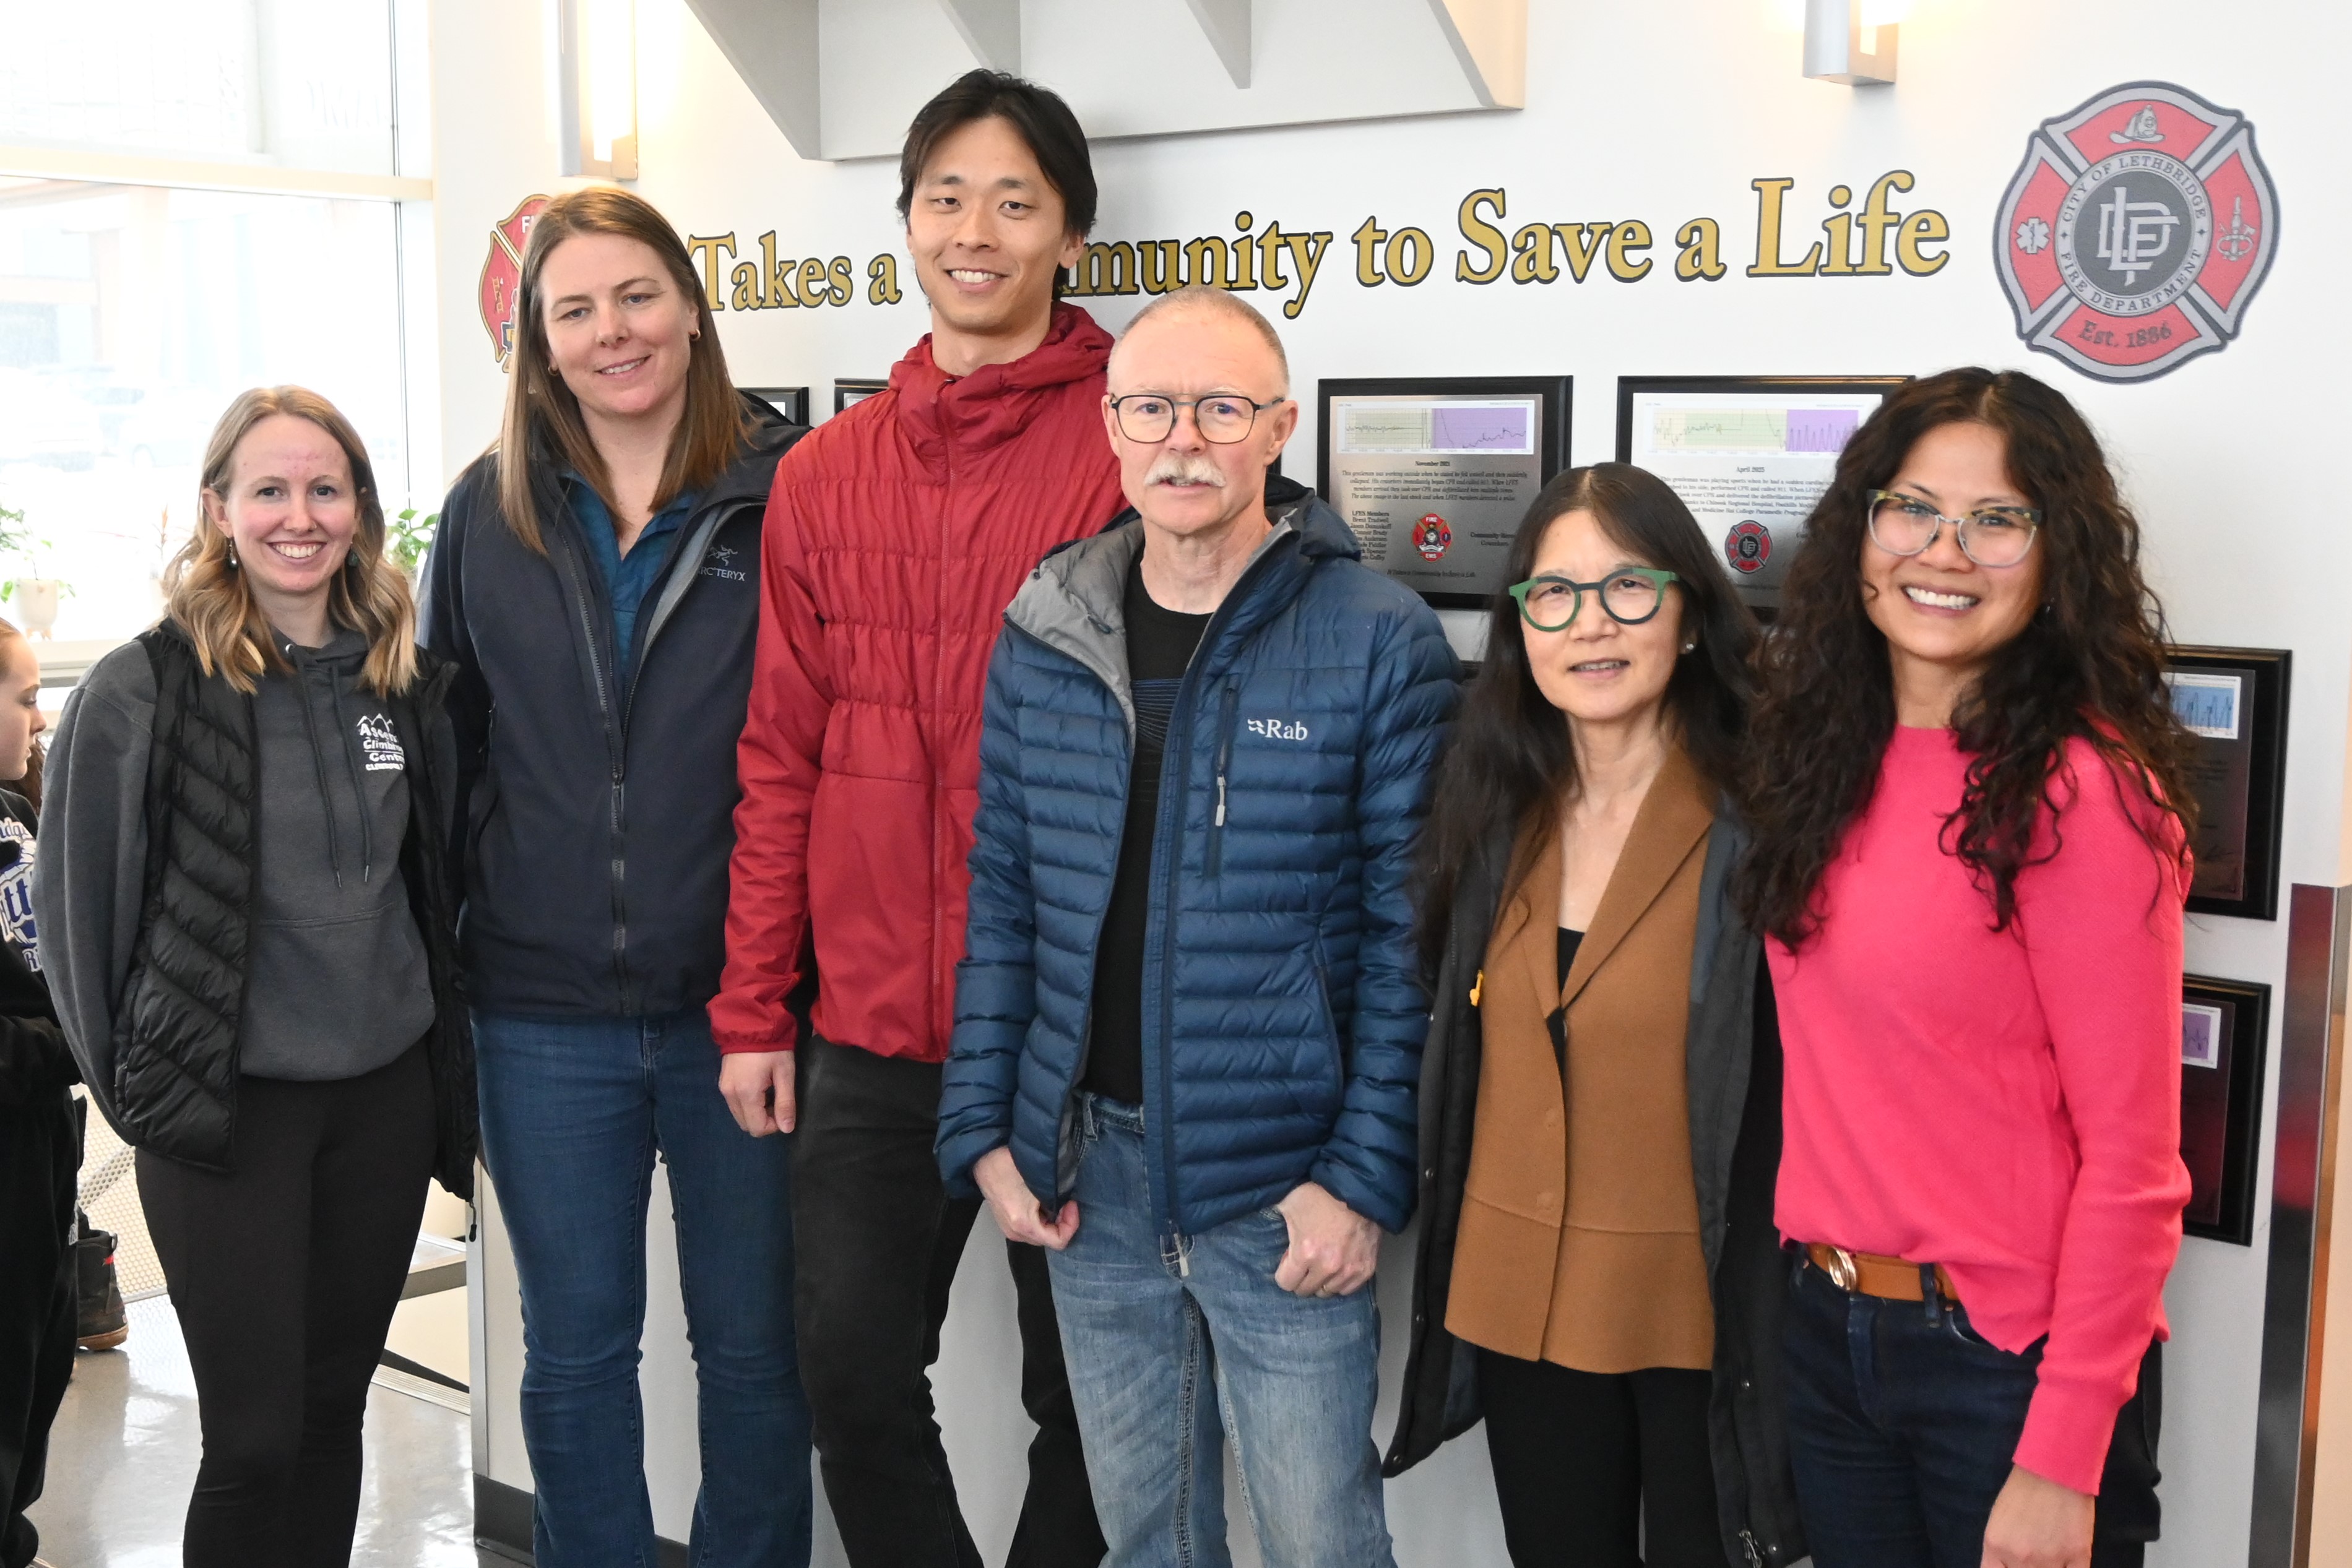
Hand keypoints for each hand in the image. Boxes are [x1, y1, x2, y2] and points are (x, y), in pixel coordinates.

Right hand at [718, 1050, 794, 1136]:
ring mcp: (723, 1089)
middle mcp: (730, 1095)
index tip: (784, 1110)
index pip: (757, 1128)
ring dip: (755, 1113)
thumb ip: (785, 1102)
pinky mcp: (722, 1082)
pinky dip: (747, 1105)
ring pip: (739, 1116)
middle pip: (746, 1125)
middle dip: (764, 1121)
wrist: (751, 1021)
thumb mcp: (785, 1072)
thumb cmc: (772, 1046)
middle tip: (778, 1102)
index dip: (774, 1126)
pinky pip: (734, 1105)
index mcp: (746, 1094)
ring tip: (769, 1094)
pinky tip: (759, 1089)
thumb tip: (787, 1129)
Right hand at [976, 1146, 1077, 1249]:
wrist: (983, 1159)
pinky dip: (1041, 1218)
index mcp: (1024, 1225)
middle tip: (1066, 1201)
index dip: (1071, 1224)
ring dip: (1052, 1220)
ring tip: (1055, 1200)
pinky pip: (1030, 1228)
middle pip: (1049, 1239)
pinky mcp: (1006, 1222)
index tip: (1071, 1205)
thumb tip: (1069, 1201)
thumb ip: (1057, 1196)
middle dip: (1063, 1222)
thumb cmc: (1007, 1166)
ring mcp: (1009, 1229)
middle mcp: (1015, 1232)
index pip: (1059, 1241)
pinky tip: (1042, 1201)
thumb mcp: (1040, 1180)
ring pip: (1041, 1234)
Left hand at [1272, 1181, 1378, 1296]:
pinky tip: (1338, 1267)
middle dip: (1302, 1277)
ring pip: (1328, 1291)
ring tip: (1322, 1262)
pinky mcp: (1366, 1268)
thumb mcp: (1288, 1203)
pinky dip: (1341, 1281)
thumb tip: (1255, 1224)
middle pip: (1306, 1290)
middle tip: (1305, 1261)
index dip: (1284, 1272)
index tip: (1288, 1262)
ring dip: (1322, 1280)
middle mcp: (1328, 1267)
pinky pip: (1348, 1289)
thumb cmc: (1320, 1192)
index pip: (1286, 1283)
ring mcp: (1349, 1269)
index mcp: (1306, 1252)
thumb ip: (1273, 1221)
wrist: (1357, 1185)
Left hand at [1980, 1465, 2093, 1567]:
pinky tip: (2067, 1560)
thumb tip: (2008, 1565)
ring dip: (2049, 1567)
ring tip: (2050, 1553)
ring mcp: (2050, 1559)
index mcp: (1995, 1546)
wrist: (2054, 1469)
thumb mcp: (1999, 1520)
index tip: (2013, 1565)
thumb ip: (2002, 1550)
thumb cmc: (2022, 1489)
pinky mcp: (2079, 1556)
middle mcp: (2020, 1558)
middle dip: (2028, 1567)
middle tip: (2035, 1553)